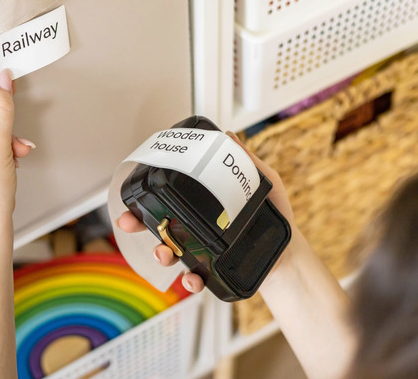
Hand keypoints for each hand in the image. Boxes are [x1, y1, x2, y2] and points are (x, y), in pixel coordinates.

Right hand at [116, 131, 294, 292]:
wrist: (289, 250)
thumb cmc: (275, 215)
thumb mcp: (264, 183)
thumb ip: (247, 162)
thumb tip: (229, 137)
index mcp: (200, 205)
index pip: (167, 198)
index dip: (144, 198)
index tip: (131, 195)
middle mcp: (194, 228)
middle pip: (157, 225)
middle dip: (136, 223)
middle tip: (128, 221)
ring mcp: (200, 251)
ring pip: (169, 253)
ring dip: (160, 253)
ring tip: (164, 253)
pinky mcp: (212, 271)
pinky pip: (194, 279)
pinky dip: (189, 281)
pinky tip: (192, 278)